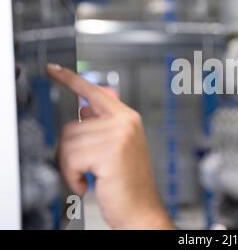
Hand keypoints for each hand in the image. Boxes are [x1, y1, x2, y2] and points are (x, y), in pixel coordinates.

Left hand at [46, 63, 174, 228]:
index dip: (70, 79)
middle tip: (82, 169)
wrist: (142, 209)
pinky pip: (72, 159)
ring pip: (68, 143)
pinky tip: (87, 184)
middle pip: (71, 125)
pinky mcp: (110, 152)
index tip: (53, 70)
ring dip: (70, 167)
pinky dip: (72, 177)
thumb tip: (83, 107)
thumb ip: (102, 124)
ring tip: (87, 177)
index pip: (93, 92)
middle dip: (68, 152)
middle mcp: (124, 122)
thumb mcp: (118, 147)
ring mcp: (119, 135)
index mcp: (127, 118)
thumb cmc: (128, 182)